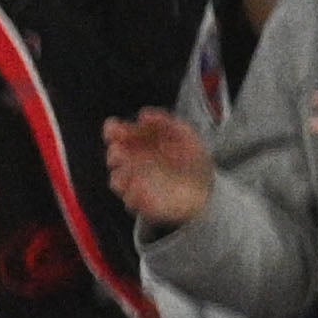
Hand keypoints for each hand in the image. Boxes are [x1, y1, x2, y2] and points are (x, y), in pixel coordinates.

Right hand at [103, 107, 212, 230]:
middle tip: (119, 151)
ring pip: (117, 179)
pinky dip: (133, 194)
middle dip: (115, 153)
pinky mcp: (140, 203)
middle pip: (115, 157)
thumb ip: (165, 123)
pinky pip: (130, 199)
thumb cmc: (193, 161)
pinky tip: (142, 187)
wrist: (205, 190)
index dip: (114, 131)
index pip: (121, 135)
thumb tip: (144, 114)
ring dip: (120, 175)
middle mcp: (134, 163)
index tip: (112, 128)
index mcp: (141, 145)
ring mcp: (135, 183)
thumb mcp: (186, 135)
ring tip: (129, 170)